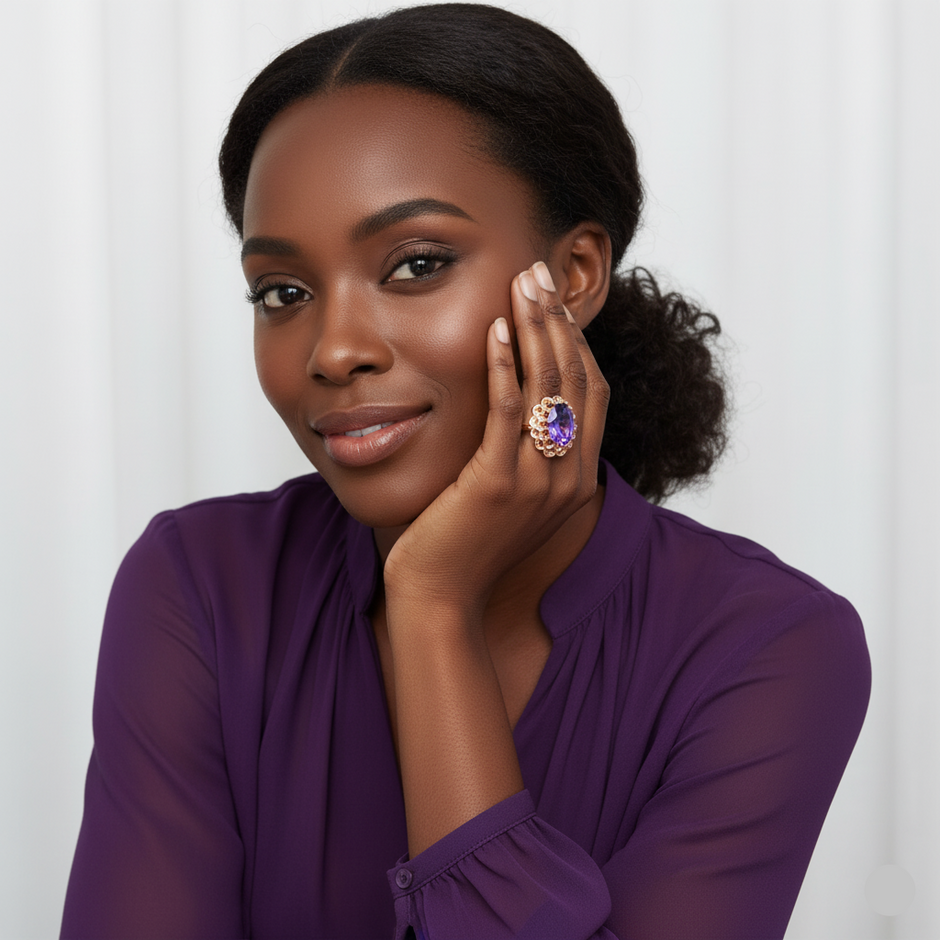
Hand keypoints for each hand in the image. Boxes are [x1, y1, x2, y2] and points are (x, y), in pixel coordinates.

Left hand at [383, 260, 610, 621]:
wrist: (442, 596)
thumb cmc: (467, 541)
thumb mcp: (512, 494)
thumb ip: (526, 451)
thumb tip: (518, 402)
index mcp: (578, 478)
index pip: (591, 392)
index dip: (577, 341)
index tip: (554, 301)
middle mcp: (569, 478)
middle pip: (576, 379)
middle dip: (559, 320)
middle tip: (540, 273)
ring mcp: (538, 482)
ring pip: (548, 387)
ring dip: (537, 329)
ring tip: (523, 284)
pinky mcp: (498, 484)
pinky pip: (507, 411)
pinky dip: (504, 366)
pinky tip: (495, 330)